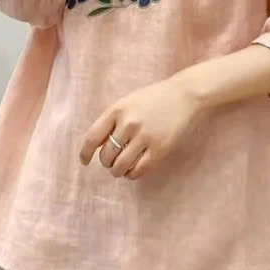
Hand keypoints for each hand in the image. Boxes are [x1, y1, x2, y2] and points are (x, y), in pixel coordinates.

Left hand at [79, 76, 202, 179]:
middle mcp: (128, 123)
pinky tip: (133, 170)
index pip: (93, 137)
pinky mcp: (160, 149)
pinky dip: (132, 174)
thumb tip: (96, 146)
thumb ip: (111, 121)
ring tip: (121, 168)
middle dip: (106, 163)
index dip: (85, 153)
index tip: (84, 162)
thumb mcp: (127, 102)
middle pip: (106, 155)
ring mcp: (145, 137)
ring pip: (120, 166)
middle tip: (111, 161)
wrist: (184, 95)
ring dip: (117, 171)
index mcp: (117, 110)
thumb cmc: (153, 99)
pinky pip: (138, 170)